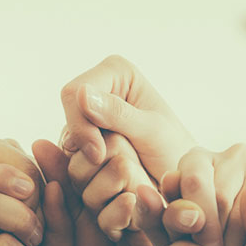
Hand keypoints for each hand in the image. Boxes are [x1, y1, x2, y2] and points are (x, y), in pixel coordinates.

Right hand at [59, 55, 195, 181]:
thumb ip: (118, 113)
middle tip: (102, 163)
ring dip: (84, 155)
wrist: (178, 173)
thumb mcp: (151, 130)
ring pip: (67, 135)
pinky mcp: (86, 136)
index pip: (74, 92)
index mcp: (116, 72)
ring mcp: (90, 114)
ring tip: (111, 167)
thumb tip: (82, 93)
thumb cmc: (174, 148)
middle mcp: (100, 87)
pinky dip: (85, 164)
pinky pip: (71, 151)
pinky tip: (105, 171)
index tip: (98, 154)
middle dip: (82, 141)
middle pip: (68, 113)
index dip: (80, 124)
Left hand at [65, 132, 169, 245]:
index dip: (75, 167)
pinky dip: (114, 221)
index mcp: (113, 158)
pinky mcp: (161, 210)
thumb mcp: (67, 208)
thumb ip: (56, 175)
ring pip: (121, 168)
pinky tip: (119, 234)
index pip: (89, 137)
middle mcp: (136, 165)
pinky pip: (130, 200)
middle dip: (87, 183)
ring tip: (105, 223)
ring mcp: (151, 186)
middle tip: (92, 208)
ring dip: (101, 204)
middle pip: (107, 147)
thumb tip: (38, 142)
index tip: (78, 193)